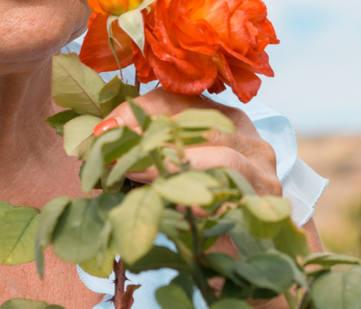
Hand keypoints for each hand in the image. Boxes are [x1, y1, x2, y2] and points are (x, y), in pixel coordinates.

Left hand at [97, 87, 282, 197]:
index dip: (136, 111)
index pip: (175, 99)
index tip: (101, 131)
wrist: (242, 260)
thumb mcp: (163, 173)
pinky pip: (233, 190)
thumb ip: (140, 154)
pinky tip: (175, 204)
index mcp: (221, 116)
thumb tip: (94, 142)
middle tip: (109, 154)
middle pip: (196, 122)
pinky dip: (200, 195)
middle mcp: (246, 134)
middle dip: (148, 137)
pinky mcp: (266, 198)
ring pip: (219, 153)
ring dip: (169, 165)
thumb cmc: (196, 209)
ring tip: (133, 175)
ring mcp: (262, 165)